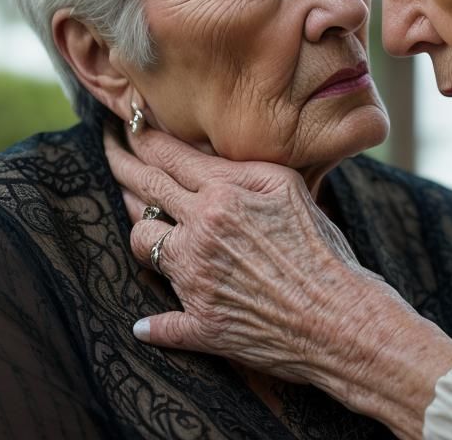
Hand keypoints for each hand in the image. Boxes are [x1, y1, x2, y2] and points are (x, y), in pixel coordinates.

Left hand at [105, 127, 382, 371]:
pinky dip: (153, 323)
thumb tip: (201, 160)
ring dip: (140, 229)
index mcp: (223, 195)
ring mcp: (195, 280)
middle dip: (120, 164)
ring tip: (140, 218)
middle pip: (144, 192)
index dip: (140, 137)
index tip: (127, 127)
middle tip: (109, 150)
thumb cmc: (324, 251)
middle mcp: (200, 233)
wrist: (342, 319)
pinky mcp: (200, 324)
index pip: (166, 157)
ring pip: (142, 243)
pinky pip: (160, 321)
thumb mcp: (287, 188)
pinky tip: (145, 324)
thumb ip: (240, 169)